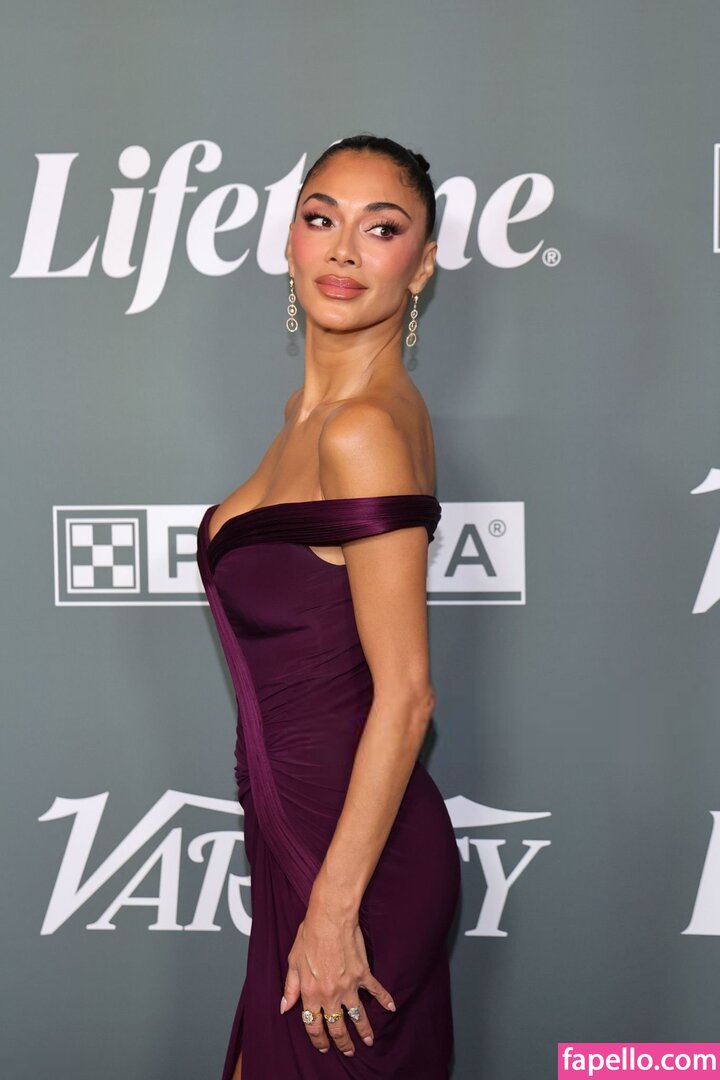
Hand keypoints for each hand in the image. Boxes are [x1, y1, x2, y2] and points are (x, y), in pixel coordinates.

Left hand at [279, 899, 395, 1056]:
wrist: (330, 918)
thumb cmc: (309, 937)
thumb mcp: (293, 963)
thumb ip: (290, 988)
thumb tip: (284, 1007)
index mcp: (311, 993)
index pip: (313, 1025)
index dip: (318, 1039)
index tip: (323, 1047)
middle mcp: (330, 994)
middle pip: (337, 1027)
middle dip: (343, 1042)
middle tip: (349, 1051)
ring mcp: (349, 986)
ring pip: (358, 1016)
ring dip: (364, 1030)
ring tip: (369, 1040)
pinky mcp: (363, 974)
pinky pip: (376, 991)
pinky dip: (385, 1000)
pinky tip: (391, 1008)